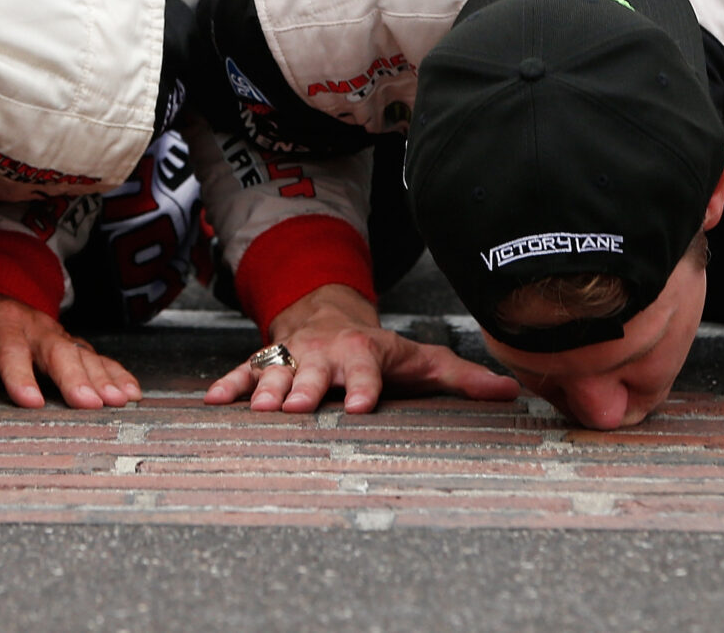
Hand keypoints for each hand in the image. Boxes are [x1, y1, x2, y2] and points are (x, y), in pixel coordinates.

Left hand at [0, 288, 140, 409]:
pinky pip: (96, 358)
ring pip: (81, 354)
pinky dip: (116, 373)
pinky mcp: (68, 346)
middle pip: (56, 350)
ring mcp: (53, 335)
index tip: (30, 401)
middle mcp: (31, 325)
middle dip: (74, 377)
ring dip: (102, 376)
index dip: (19, 373)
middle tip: (91, 405)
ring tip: (120, 401)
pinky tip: (131, 393)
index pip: (7, 346)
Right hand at [204, 284, 518, 415]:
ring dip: (265, 388)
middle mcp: (325, 354)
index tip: (358, 406)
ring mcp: (293, 356)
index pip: (366, 370)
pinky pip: (245, 371)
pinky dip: (230, 384)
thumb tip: (511, 392)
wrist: (328, 312)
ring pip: (277, 371)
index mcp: (363, 352)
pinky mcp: (267, 361)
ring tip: (257, 409)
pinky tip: (212, 401)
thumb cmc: (380, 348)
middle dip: (304, 388)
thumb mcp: (422, 359)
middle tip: (293, 408)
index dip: (363, 386)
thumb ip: (462, 379)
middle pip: (315, 372)